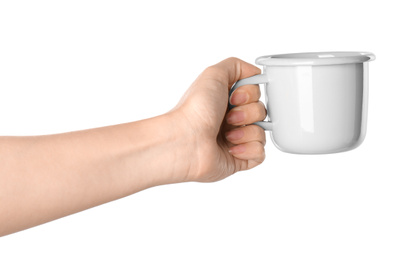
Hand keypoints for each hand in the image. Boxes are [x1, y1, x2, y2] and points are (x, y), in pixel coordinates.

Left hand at [172, 57, 266, 181]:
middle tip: (228, 117)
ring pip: (262, 131)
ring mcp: (235, 140)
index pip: (255, 94)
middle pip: (261, 111)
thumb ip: (236, 66)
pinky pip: (260, 152)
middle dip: (247, 112)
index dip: (250, 94)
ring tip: (226, 134)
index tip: (234, 97)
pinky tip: (231, 148)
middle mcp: (230, 120)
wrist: (186, 141)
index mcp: (225, 101)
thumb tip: (254, 72)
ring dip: (246, 130)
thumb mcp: (213, 75)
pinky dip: (248, 149)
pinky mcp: (239, 159)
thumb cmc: (195, 111)